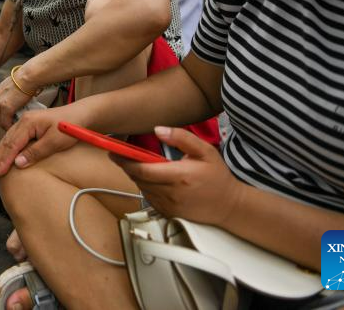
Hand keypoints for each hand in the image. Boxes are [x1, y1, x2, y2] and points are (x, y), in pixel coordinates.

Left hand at [0, 75, 33, 129]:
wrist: (29, 76)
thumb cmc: (28, 78)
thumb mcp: (17, 85)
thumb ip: (15, 93)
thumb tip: (22, 98)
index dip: (2, 116)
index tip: (9, 120)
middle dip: (3, 123)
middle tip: (11, 127)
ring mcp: (0, 102)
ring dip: (6, 126)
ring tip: (14, 129)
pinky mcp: (6, 108)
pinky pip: (5, 122)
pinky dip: (9, 127)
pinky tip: (15, 129)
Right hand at [0, 104, 89, 176]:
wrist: (80, 114)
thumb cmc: (70, 127)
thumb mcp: (54, 142)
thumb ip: (35, 152)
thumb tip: (18, 163)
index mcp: (28, 123)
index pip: (12, 145)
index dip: (4, 160)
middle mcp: (24, 120)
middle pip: (7, 141)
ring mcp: (26, 121)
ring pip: (8, 139)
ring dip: (0, 153)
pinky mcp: (30, 124)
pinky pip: (14, 137)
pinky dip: (6, 146)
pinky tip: (1, 152)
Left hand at [111, 126, 242, 225]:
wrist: (229, 206)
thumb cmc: (217, 177)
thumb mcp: (204, 150)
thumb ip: (181, 137)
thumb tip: (159, 130)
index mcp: (179, 176)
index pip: (143, 170)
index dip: (125, 161)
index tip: (114, 152)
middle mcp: (172, 193)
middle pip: (139, 179)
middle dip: (127, 167)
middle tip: (120, 155)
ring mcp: (169, 205)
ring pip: (142, 188)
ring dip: (136, 177)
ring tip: (138, 165)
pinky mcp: (168, 213)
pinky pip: (149, 198)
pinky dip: (145, 187)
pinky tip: (152, 179)